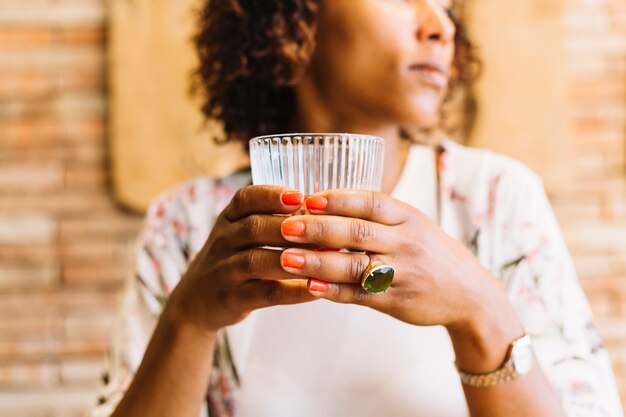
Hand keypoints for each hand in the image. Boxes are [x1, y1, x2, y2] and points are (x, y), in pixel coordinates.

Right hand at [167, 185, 316, 332]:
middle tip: (317, 228)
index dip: (271, 196)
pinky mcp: (232, 299)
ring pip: (255, 261)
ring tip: (319, 257)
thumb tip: (321, 209)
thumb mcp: (241, 232)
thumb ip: (272, 219)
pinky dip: (292, 291)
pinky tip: (316, 289)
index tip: (299, 196)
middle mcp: (223, 241)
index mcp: (228, 219)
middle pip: (253, 228)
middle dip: (286, 227)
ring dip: (289, 258)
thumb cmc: (232, 259)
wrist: (196, 301)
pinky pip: (264, 294)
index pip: (245, 199)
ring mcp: (225, 271)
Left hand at [277, 190, 517, 333]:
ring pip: (354, 266)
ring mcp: (401, 273)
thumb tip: (323, 200)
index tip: (307, 198)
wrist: (470, 293)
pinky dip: (333, 291)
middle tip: (286, 226)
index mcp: (408, 217)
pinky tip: (309, 287)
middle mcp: (406, 242)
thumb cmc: (430, 253)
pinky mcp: (395, 300)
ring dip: (318, 262)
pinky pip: (359, 295)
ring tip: (287, 258)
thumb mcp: (413, 224)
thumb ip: (376, 214)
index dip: (337, 199)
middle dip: (319, 228)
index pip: (370, 202)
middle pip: (357, 232)